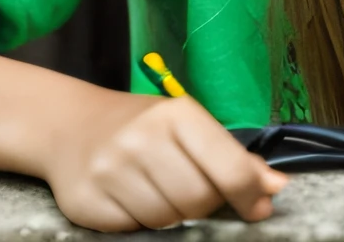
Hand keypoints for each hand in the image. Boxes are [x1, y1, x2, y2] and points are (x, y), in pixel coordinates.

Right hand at [40, 90, 288, 231]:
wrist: (67, 125)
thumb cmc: (140, 127)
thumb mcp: (187, 126)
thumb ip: (232, 157)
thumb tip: (276, 186)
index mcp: (176, 114)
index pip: (231, 169)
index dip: (249, 196)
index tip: (256, 207)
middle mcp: (141, 138)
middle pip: (199, 201)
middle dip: (201, 203)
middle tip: (189, 188)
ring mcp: (110, 169)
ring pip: (167, 220)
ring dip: (169, 214)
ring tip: (155, 188)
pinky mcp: (87, 200)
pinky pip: (133, 229)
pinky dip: (137, 220)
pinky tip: (129, 196)